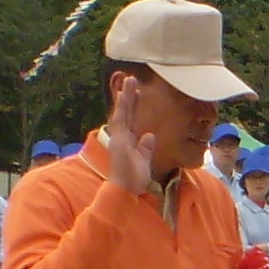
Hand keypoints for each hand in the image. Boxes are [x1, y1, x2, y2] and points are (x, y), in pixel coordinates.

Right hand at [105, 78, 158, 199]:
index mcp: (128, 142)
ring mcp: (119, 138)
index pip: (133, 119)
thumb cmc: (134, 179)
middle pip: (126, 112)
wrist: (126, 189)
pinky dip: (121, 107)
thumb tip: (150, 135)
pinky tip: (122, 95)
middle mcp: (122, 137)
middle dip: (129, 95)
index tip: (139, 92)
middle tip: (132, 79)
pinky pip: (120, 121)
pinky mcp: (118, 140)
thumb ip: (146, 148)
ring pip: (122, 112)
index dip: (135, 105)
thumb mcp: (144, 160)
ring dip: (125, 96)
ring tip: (129, 80)